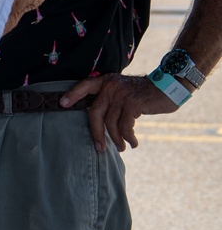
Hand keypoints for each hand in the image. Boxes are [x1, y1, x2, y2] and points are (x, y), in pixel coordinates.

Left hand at [59, 73, 180, 151]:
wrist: (167, 87)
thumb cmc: (143, 94)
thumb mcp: (123, 91)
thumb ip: (111, 100)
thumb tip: (100, 123)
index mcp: (106, 81)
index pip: (85, 85)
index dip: (73, 94)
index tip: (62, 104)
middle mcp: (111, 86)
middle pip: (95, 112)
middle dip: (96, 133)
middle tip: (99, 148)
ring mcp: (121, 94)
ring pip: (110, 122)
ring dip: (116, 139)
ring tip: (121, 147)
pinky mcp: (133, 103)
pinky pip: (125, 126)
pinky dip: (128, 138)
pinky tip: (132, 143)